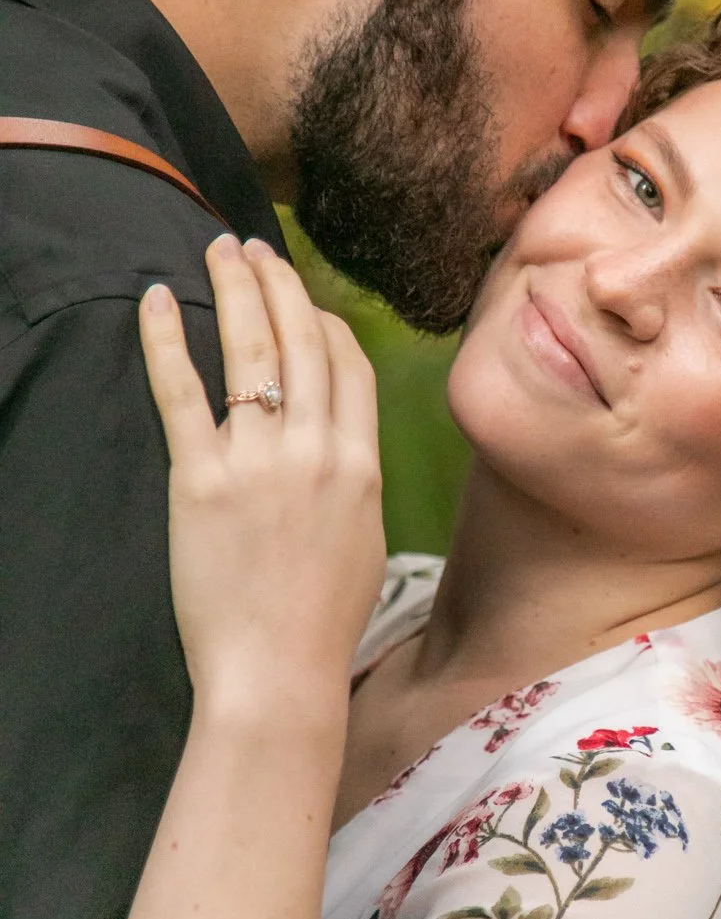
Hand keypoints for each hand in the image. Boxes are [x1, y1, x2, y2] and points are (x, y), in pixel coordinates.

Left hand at [140, 236, 385, 722]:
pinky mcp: (200, 479)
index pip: (349, 366)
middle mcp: (316, 450)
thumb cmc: (323, 622)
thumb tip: (340, 450)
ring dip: (234, 289)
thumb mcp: (363, 540)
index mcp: (362, 464)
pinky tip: (158, 301)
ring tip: (219, 252)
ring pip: (250, 351)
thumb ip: (353, 482)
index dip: (325, 321)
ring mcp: (258, 461)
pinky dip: (166, 340)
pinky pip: (182, 392)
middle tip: (254, 249)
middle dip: (278, 284)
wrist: (279, 669)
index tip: (303, 300)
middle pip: (302, 341)